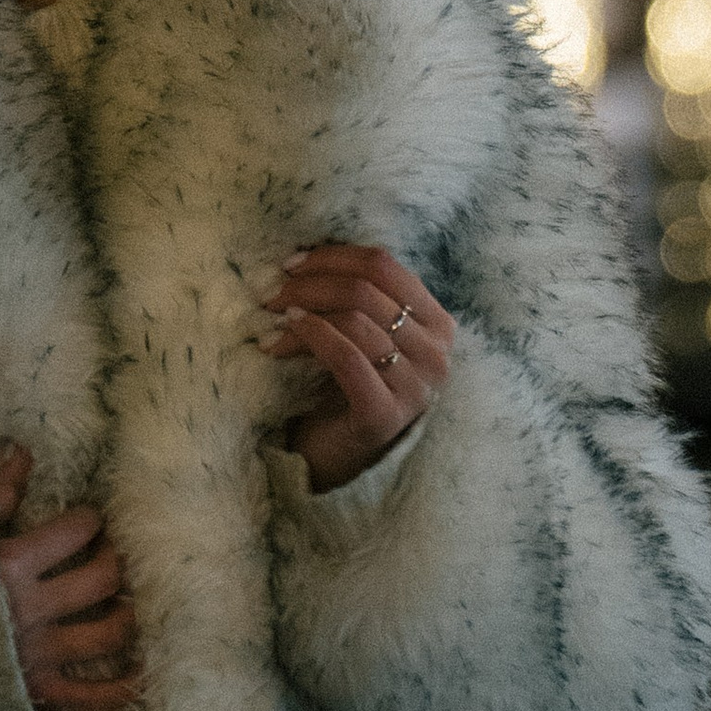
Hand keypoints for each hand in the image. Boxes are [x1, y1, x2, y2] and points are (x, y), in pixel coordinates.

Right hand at [0, 445, 142, 710]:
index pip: (77, 531)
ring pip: (109, 634)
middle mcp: (33, 609)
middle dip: (116, 561)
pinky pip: (91, 697)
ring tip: (126, 603)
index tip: (90, 521)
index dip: (91, 521)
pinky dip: (121, 688)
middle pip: (104, 579)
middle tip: (113, 556)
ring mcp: (38, 654)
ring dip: (127, 616)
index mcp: (12, 564)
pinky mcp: (36, 692)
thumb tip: (24, 452)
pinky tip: (139, 672)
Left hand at [259, 244, 454, 494]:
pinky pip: (347, 356)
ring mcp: (417, 388)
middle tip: (272, 293)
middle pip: (367, 289)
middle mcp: (437, 355)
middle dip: (311, 283)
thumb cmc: (342, 387)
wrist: (331, 457)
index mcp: (438, 325)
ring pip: (356, 318)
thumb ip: (356, 296)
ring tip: (273, 318)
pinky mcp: (386, 414)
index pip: (385, 265)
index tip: (291, 263)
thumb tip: (304, 253)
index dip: (334, 256)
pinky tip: (281, 339)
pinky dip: (311, 336)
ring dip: (304, 310)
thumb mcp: (360, 332)